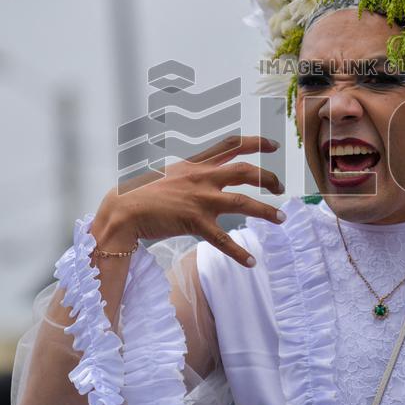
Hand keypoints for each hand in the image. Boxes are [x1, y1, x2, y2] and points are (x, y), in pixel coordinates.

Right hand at [90, 135, 284, 267]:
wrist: (123, 209)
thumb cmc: (140, 193)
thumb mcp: (168, 173)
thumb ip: (188, 172)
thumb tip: (198, 172)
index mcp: (196, 164)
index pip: (231, 145)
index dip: (255, 143)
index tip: (273, 145)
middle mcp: (202, 177)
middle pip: (245, 171)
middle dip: (267, 178)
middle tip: (280, 187)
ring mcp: (201, 199)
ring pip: (244, 202)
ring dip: (266, 211)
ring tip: (281, 218)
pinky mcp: (195, 222)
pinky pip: (223, 240)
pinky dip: (239, 252)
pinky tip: (252, 261)